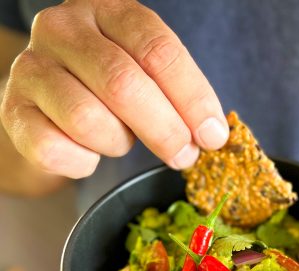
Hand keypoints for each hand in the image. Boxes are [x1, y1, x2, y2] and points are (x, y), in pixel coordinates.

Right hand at [0, 0, 227, 178]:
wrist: (54, 103)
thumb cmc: (111, 90)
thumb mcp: (150, 78)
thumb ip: (180, 97)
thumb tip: (213, 135)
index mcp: (109, 13)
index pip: (158, 51)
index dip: (193, 99)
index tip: (213, 136)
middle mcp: (63, 30)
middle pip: (123, 84)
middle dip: (164, 130)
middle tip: (184, 156)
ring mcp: (32, 69)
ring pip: (87, 119)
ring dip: (117, 143)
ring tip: (121, 141)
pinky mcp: (13, 112)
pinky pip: (56, 150)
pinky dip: (83, 163)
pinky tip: (89, 153)